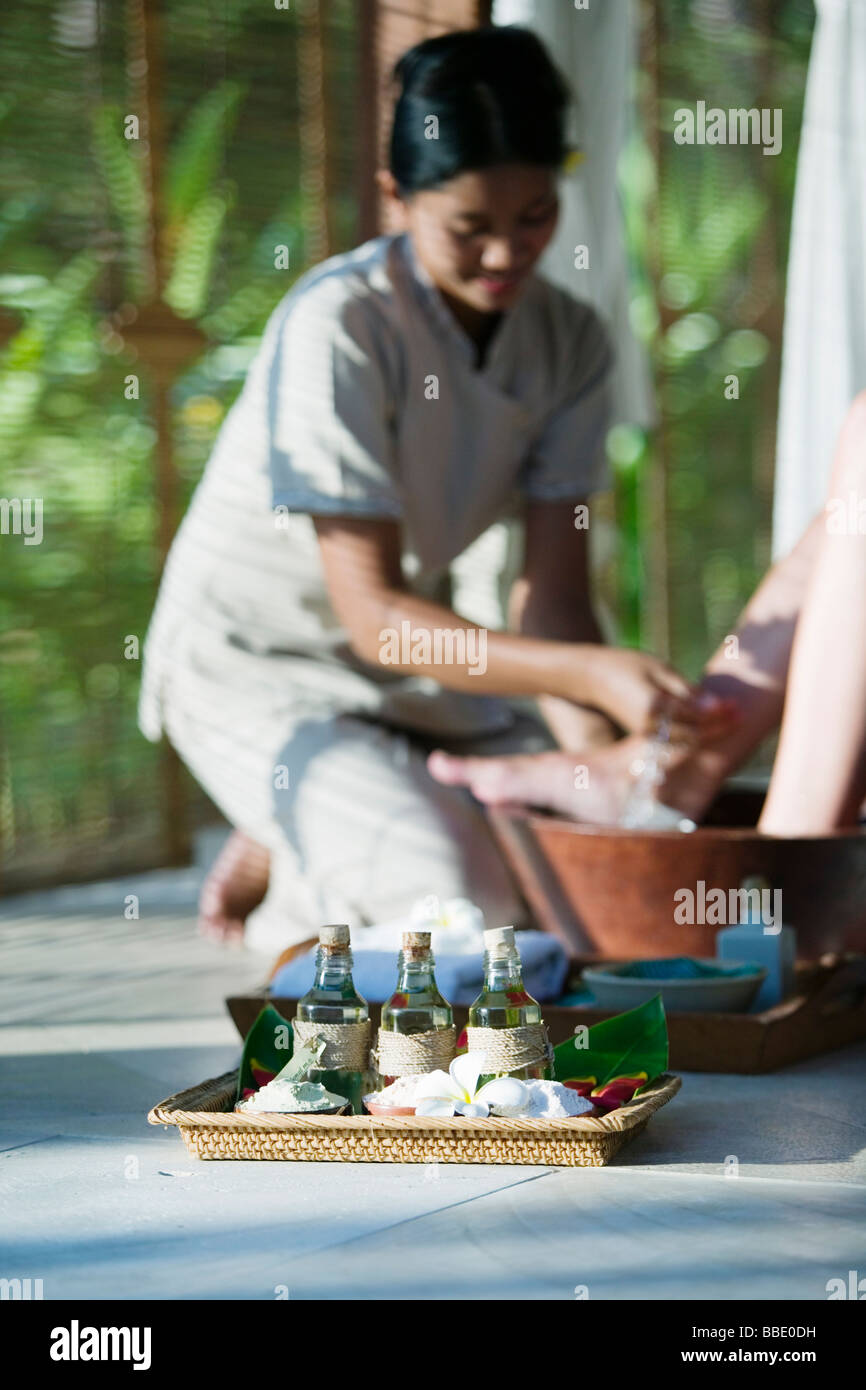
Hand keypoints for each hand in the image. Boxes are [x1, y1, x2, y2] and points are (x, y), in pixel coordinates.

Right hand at [574, 646, 739, 739]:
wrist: (591, 678)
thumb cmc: (627, 666)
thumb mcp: (659, 669)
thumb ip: (687, 690)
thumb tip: (717, 705)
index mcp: (654, 708)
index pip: (696, 718)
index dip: (720, 714)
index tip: (737, 705)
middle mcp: (649, 728)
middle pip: (695, 736)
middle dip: (720, 727)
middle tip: (741, 713)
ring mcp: (645, 736)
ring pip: (686, 743)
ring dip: (709, 734)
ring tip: (730, 720)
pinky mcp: (644, 739)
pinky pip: (675, 742)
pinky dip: (694, 736)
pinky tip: (708, 726)